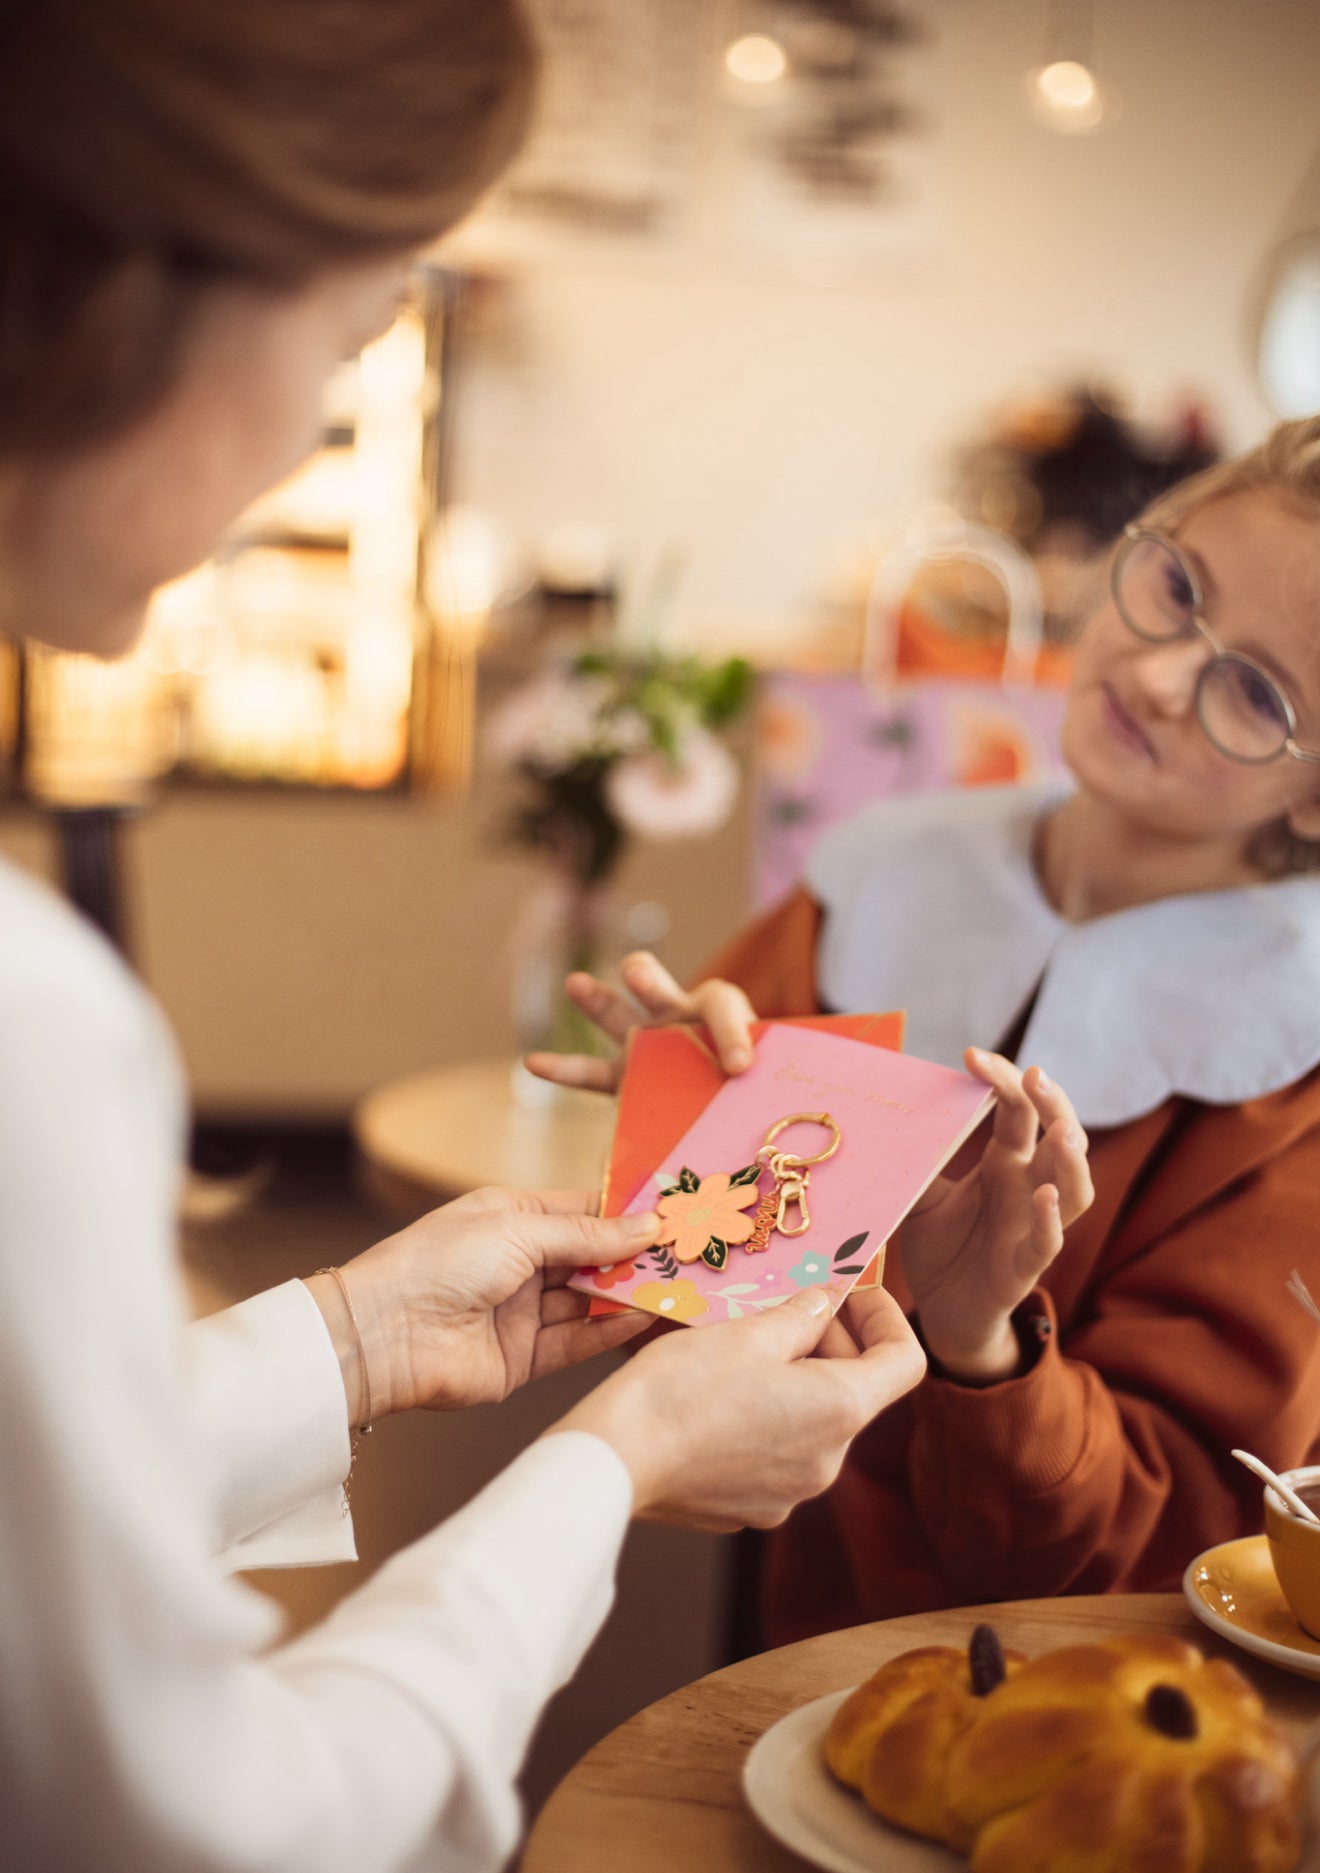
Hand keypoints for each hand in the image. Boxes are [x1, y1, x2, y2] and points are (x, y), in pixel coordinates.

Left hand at [305, 1188, 659, 1420]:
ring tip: (677, 1287)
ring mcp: (522, 1312)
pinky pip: (576, 1343)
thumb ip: (586, 1234)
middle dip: (634, 1257)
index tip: (673, 1215)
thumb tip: (646, 1227)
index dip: (625, 1215)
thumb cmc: (439, 1262)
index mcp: (512, 1218)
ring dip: (628, 1295)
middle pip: (591, 1258)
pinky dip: (609, 1332)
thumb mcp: (517, 1230)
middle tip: (686, 1255)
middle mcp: (519, 1263)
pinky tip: (643, 1318)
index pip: (582, 1211)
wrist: (385, 1334)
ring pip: (588, 1301)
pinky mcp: (523, 1359)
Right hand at [524, 950, 756, 1094]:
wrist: (740, 1107)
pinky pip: (590, 1071)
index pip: (721, 1007)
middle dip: (648, 980)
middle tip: (635, 974)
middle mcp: (682, 1022)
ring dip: (597, 1000)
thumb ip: (737, 1116)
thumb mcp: (755, 1098)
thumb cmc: (752, 1098)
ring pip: (619, 1013)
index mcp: (722, 1017)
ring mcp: (650, 1043)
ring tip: (575, 985)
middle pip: (662, 990)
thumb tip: (727, 1160)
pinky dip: (563, 1069)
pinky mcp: (627, 1072)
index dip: (731, 1032)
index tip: (738, 1066)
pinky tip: (533, 1063)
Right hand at [552, 1285, 924, 1528]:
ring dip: (794, 1380)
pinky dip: (765, 1418)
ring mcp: (790, 1494)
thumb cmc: (680, 1390)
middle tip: (783, 1310)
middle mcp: (827, 1462)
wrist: (615, 1460)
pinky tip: (718, 1397)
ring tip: (743, 1349)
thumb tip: (824, 1305)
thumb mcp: (746, 1332)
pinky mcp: (752, 1508)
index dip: (886, 1320)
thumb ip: (800, 1316)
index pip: (906, 1362)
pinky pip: (778, 1454)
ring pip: (813, 1422)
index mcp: (839, 1411)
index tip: (852, 1297)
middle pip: (856, 1391)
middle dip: (829, 1345)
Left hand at [901, 1048, 1091, 1383]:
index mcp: (1004, 1162)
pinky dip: (1051, 1219)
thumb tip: (885, 1112)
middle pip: (1059, 1136)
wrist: (942, 1310)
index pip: (1019, 1110)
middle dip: (1054, 1104)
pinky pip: (1049, 1242)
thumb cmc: (938, 1246)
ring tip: (1060, 1133)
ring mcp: (1032, 1225)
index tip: (973, 1055)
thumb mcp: (918, 1194)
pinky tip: (1045, 1196)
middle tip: (1034, 1075)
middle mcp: (1027, 1187)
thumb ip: (916, 1158)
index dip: (1004, 1080)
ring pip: (1074, 1188)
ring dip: (1071, 1160)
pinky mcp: (1025, 1266)